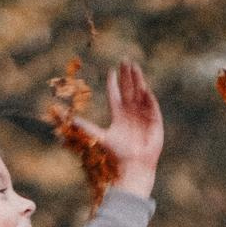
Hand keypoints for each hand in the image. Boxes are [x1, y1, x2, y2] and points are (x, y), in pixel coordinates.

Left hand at [72, 61, 163, 197]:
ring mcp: (143, 116)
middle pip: (129, 89)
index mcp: (118, 115)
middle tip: (125, 60)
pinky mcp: (154, 122)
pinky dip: (149, 98)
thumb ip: (87, 127)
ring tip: (135, 67)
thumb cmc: (117, 155)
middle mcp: (131, 113)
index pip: (115, 94)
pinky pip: (152, 107)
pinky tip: (145, 88)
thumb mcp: (100, 137)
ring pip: (140, 94)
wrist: (133, 167)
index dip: (113, 83)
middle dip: (127, 76)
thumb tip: (71, 119)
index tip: (111, 70)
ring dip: (138, 81)